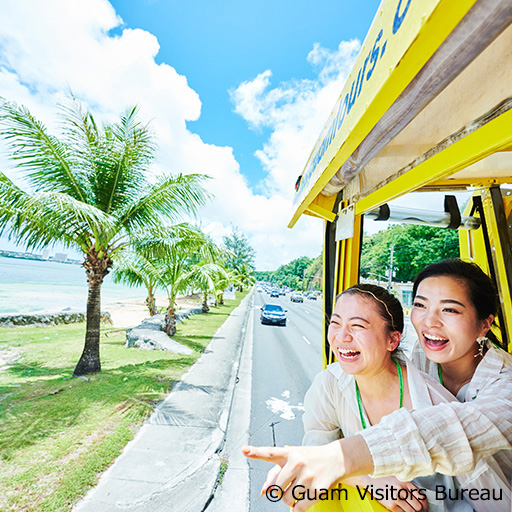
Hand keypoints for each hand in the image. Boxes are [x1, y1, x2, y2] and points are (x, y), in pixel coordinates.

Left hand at [243, 437, 372, 510]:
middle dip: (280, 492)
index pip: (270, 452)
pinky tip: (304, 498)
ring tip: (299, 489)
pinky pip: (300, 508)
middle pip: (276, 488)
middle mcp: (297, 462)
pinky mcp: (318, 489)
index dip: (255, 452)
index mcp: (289, 453)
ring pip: (287, 499)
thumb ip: (275, 474)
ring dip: (290, 500)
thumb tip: (263, 491)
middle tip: (290, 485)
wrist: (336, 459)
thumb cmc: (309, 459)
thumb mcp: (292, 459)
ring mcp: (308, 475)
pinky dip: (298, 508)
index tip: (244, 450)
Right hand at [344, 475, 427, 511]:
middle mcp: (402, 489)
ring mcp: (396, 498)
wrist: (369, 478)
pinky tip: (402, 509)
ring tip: (409, 509)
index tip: (425, 507)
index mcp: (405, 481)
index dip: (425, 504)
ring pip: (412, 511)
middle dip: (418, 509)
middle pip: (418, 505)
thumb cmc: (383, 477)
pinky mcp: (391, 505)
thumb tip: (418, 496)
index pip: (421, 496)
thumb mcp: (397, 476)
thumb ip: (407, 484)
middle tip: (417, 509)